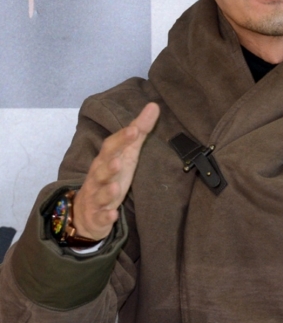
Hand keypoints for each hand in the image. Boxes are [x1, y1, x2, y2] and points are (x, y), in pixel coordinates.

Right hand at [72, 103, 159, 239]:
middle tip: (119, 159)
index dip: (122, 138)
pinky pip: (101, 216)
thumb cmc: (111, 176)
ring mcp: (97, 197)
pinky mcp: (98, 215)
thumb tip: (153, 105)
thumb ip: (139, 131)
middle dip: (109, 163)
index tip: (134, 129)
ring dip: (108, 189)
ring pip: (100, 192)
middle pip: (102, 168)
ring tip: (116, 186)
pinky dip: (106, 216)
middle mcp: (99, 176)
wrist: (87, 212)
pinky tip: (112, 215)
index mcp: (106, 159)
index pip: (112, 146)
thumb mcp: (128, 153)